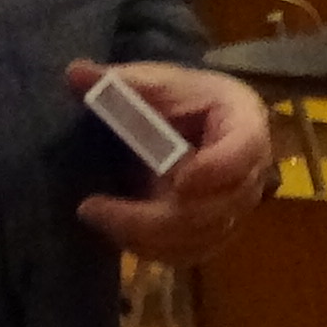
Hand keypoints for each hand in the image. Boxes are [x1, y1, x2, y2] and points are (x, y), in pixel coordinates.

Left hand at [68, 59, 268, 266]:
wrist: (203, 122)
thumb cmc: (187, 98)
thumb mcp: (158, 83)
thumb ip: (121, 83)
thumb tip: (75, 72)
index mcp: (245, 124)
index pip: (245, 152)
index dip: (218, 169)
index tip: (179, 181)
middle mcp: (251, 173)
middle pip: (215, 209)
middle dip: (152, 217)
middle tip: (94, 208)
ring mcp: (237, 209)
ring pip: (199, 238)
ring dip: (144, 236)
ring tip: (97, 217)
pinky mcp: (218, 232)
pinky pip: (190, 254)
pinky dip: (152, 250)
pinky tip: (116, 231)